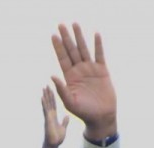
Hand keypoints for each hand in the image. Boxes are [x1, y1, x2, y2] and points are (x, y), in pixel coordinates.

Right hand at [41, 86, 67, 147]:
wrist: (53, 145)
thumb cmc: (57, 139)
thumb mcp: (63, 128)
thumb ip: (65, 122)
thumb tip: (67, 116)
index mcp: (54, 116)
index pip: (53, 104)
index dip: (53, 97)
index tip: (52, 90)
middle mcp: (50, 115)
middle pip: (49, 102)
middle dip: (48, 94)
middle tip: (47, 85)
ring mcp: (48, 117)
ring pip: (46, 104)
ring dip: (45, 96)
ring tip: (44, 88)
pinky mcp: (47, 120)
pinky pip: (45, 110)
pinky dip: (44, 103)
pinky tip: (42, 97)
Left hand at [50, 23, 115, 139]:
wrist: (101, 117)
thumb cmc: (84, 112)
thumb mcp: (70, 102)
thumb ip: (61, 89)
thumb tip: (51, 75)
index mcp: (70, 77)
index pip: (62, 59)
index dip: (58, 47)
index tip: (53, 35)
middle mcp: (79, 71)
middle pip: (71, 51)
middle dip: (66, 38)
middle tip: (61, 24)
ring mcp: (90, 70)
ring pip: (84, 49)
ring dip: (79, 37)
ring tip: (75, 24)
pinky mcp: (102, 71)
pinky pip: (100, 55)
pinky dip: (98, 45)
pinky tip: (96, 34)